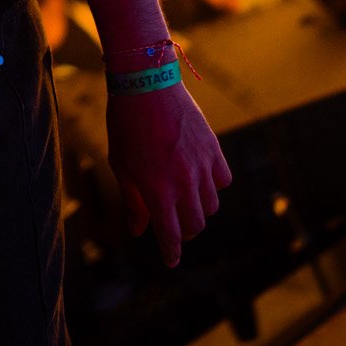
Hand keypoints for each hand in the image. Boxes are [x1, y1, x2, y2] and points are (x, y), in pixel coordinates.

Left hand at [105, 82, 231, 267]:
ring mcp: (201, 166)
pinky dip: (215, 184)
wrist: (145, 84)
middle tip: (175, 226)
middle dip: (184, 231)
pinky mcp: (214, 149)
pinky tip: (201, 177)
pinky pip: (224, 180)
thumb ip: (133, 201)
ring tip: (187, 200)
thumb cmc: (126, 125)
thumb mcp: (121, 165)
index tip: (171, 261)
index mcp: (157, 190)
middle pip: (195, 224)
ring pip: (211, 205)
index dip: (172, 252)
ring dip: (200, 209)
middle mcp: (183, 183)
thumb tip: (139, 230)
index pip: (170, 235)